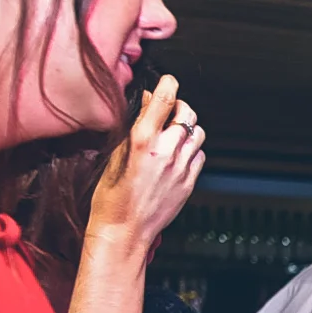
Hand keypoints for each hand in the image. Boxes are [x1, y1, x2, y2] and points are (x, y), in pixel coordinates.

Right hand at [86, 74, 205, 254]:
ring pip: (198, 134)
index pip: (165, 100)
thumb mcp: (114, 155)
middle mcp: (166, 152)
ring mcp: (181, 168)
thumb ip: (135, 127)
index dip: (168, 85)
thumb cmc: (111, 197)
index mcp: (142, 141)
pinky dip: (192, 150)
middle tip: (170, 110)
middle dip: (180, 106)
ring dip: (188, 128)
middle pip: (188, 114)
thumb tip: (149, 103)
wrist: (124, 231)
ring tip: (173, 134)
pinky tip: (178, 155)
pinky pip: (200, 156)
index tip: (167, 81)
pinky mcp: (189, 183)